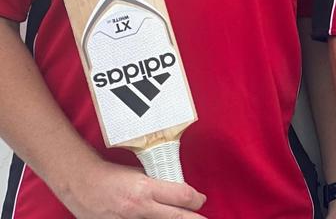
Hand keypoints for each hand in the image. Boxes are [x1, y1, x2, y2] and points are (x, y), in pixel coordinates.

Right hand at [59, 158, 205, 217]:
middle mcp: (139, 208)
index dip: (196, 200)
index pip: (182, 196)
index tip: (200, 200)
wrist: (81, 184)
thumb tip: (176, 193)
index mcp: (146, 189)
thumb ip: (157, 186)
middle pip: (177, 218)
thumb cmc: (110, 176)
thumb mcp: (139, 175)